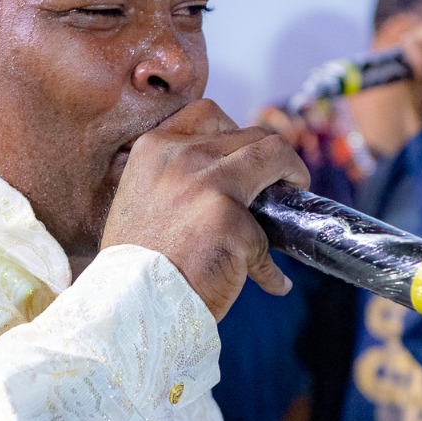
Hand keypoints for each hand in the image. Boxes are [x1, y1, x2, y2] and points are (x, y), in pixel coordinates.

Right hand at [101, 99, 309, 320]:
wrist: (127, 306)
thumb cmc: (132, 264)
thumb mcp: (139, 200)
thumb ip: (173, 179)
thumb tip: (219, 179)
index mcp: (156, 148)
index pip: (208, 114)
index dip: (236, 133)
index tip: (246, 154)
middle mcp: (183, 156)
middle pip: (250, 134)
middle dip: (271, 155)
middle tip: (279, 180)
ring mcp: (210, 185)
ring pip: (275, 154)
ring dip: (292, 173)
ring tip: (294, 195)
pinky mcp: (234, 222)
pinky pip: (268, 240)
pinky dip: (269, 265)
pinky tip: (269, 282)